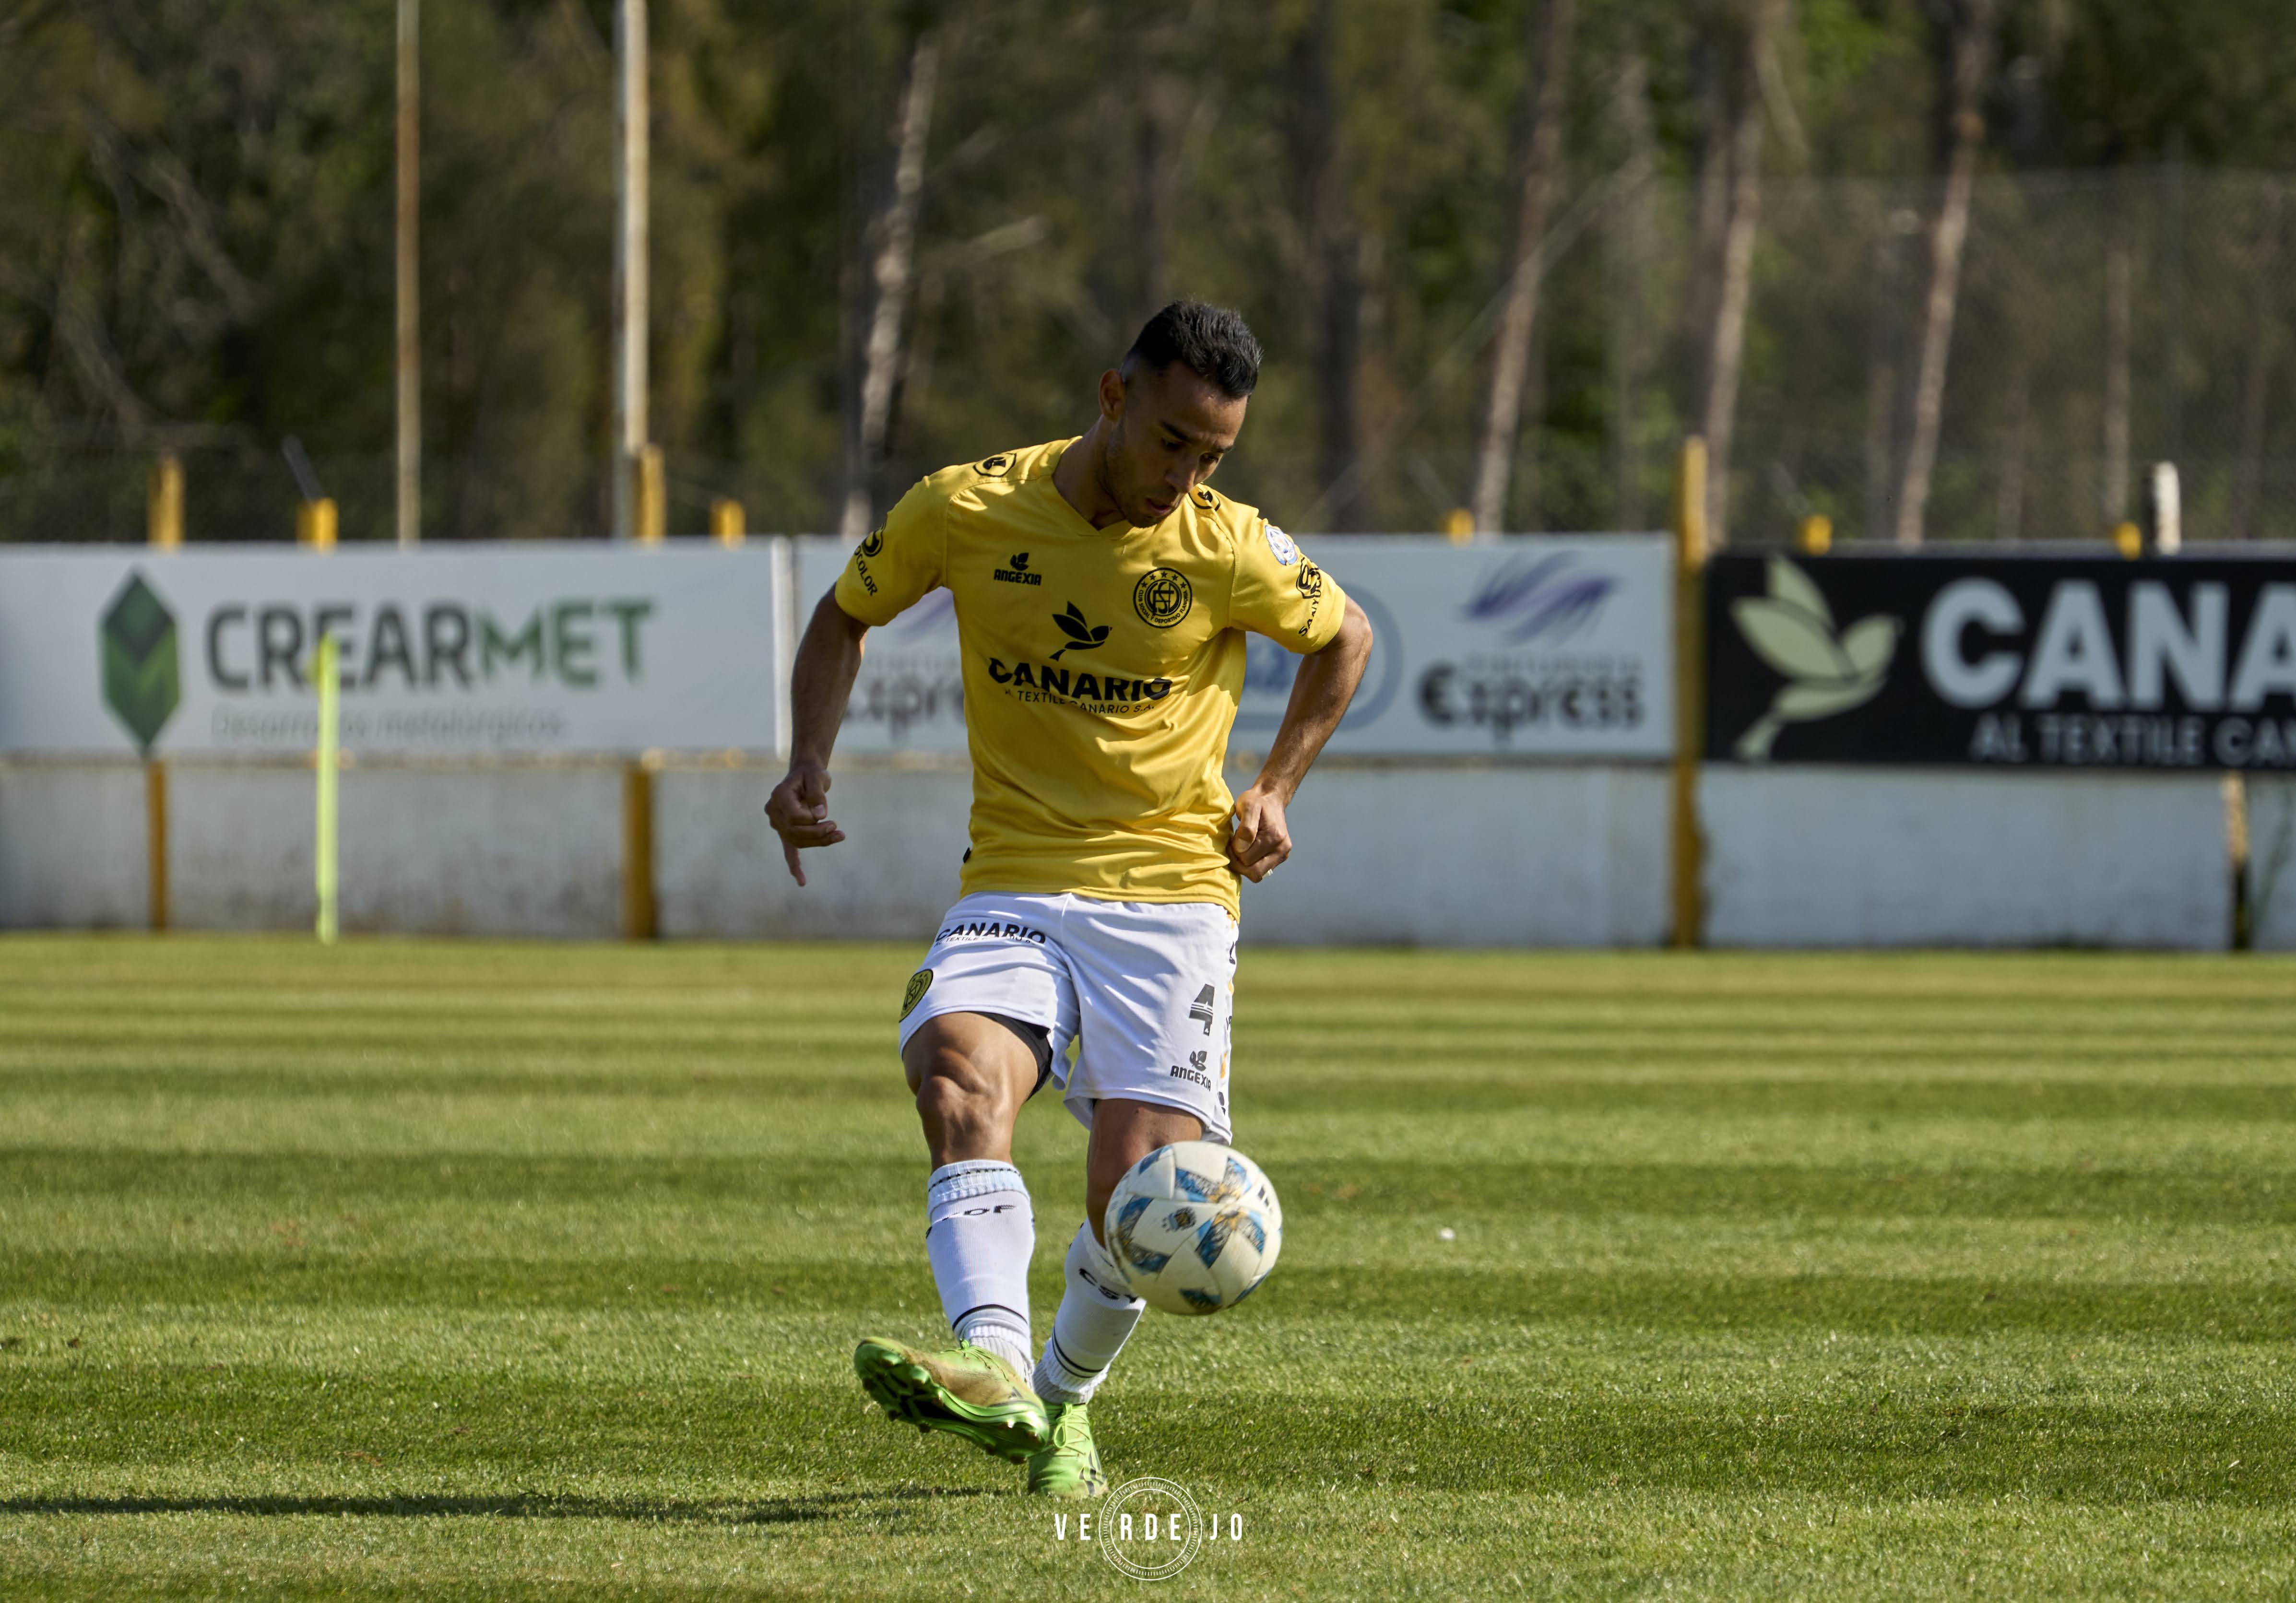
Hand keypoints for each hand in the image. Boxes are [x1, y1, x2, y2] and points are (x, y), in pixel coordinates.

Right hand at [765, 761, 844, 885]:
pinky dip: (795, 865)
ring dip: (819, 842)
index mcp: (779, 796)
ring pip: (797, 841)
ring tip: (839, 835)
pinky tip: (801, 881)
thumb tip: (821, 815)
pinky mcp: (785, 831)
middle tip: (837, 827)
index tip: (825, 813)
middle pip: (795, 832)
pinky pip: (789, 851)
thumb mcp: (817, 777)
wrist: (805, 774)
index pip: (795, 817)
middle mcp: (773, 811)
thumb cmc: (811, 774)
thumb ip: (818, 794)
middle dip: (818, 833)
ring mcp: (777, 823)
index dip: (812, 818)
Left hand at [1227, 785, 1291, 882]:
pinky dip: (1251, 863)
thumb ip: (1246, 827)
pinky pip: (1262, 870)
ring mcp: (1282, 855)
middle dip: (1239, 861)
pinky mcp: (1280, 857)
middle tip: (1235, 845)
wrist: (1270, 798)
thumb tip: (1242, 848)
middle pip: (1254, 872)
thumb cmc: (1257, 801)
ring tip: (1243, 846)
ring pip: (1257, 874)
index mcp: (1275, 837)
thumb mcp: (1248, 806)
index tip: (1233, 839)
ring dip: (1245, 863)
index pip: (1247, 860)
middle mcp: (1282, 849)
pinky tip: (1249, 849)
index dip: (1235, 852)